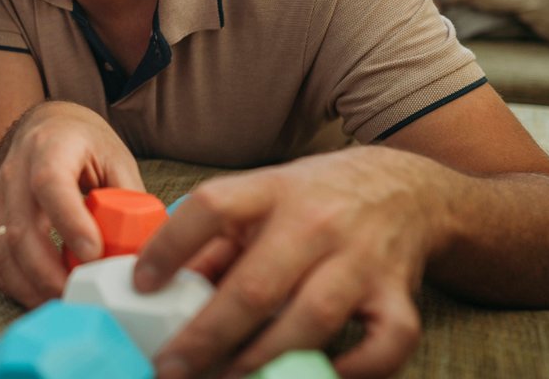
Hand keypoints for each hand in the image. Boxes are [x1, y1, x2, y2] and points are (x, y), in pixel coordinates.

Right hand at [0, 101, 144, 306]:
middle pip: (21, 226)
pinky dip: (15, 281)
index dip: (69, 222)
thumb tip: (142, 249)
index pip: (50, 184)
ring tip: (63, 299)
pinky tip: (40, 292)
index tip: (94, 254)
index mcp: (51, 147)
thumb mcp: (117, 158)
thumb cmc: (86, 144)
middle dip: (49, 271)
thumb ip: (128, 200)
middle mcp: (17, 171)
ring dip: (31, 282)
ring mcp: (0, 195)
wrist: (47, 126)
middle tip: (81, 293)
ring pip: (3, 248)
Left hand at [134, 146, 445, 378]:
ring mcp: (362, 260)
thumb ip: (216, 240)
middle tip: (171, 367)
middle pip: (258, 283)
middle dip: (208, 334)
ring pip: (313, 317)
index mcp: (272, 190)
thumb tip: (162, 289)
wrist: (407, 189)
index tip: (141, 284)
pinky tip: (318, 378)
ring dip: (264, 358)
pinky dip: (354, 370)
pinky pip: (385, 343)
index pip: (213, 207)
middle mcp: (317, 222)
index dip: (172, 246)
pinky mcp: (400, 296)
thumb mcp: (262, 199)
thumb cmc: (316, 199)